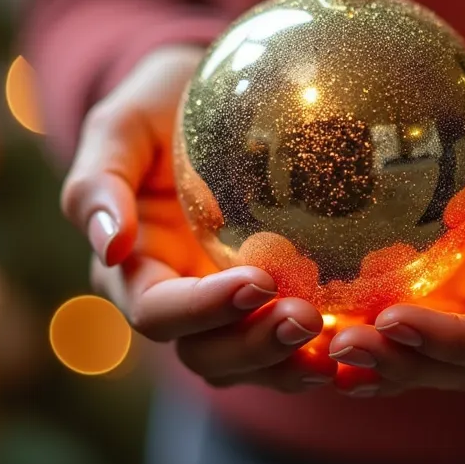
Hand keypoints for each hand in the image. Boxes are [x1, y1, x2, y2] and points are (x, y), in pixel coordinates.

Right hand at [62, 46, 335, 390]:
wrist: (213, 97)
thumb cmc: (160, 105)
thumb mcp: (122, 125)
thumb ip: (99, 180)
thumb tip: (107, 244)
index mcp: (134, 269)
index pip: (158, 311)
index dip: (203, 309)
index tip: (257, 280)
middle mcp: (178, 302)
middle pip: (206, 355)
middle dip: (254, 347)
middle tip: (306, 317)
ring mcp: (227, 311)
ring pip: (251, 366)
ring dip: (290, 364)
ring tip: (338, 345)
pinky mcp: (272, 305)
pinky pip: (293, 347)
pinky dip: (323, 354)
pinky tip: (366, 343)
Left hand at [327, 63, 464, 395]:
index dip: (456, 344)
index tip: (392, 319)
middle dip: (407, 364)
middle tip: (340, 344)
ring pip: (437, 357)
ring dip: (384, 360)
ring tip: (321, 347)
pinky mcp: (460, 284)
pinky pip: (416, 321)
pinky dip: (375, 332)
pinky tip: (321, 327)